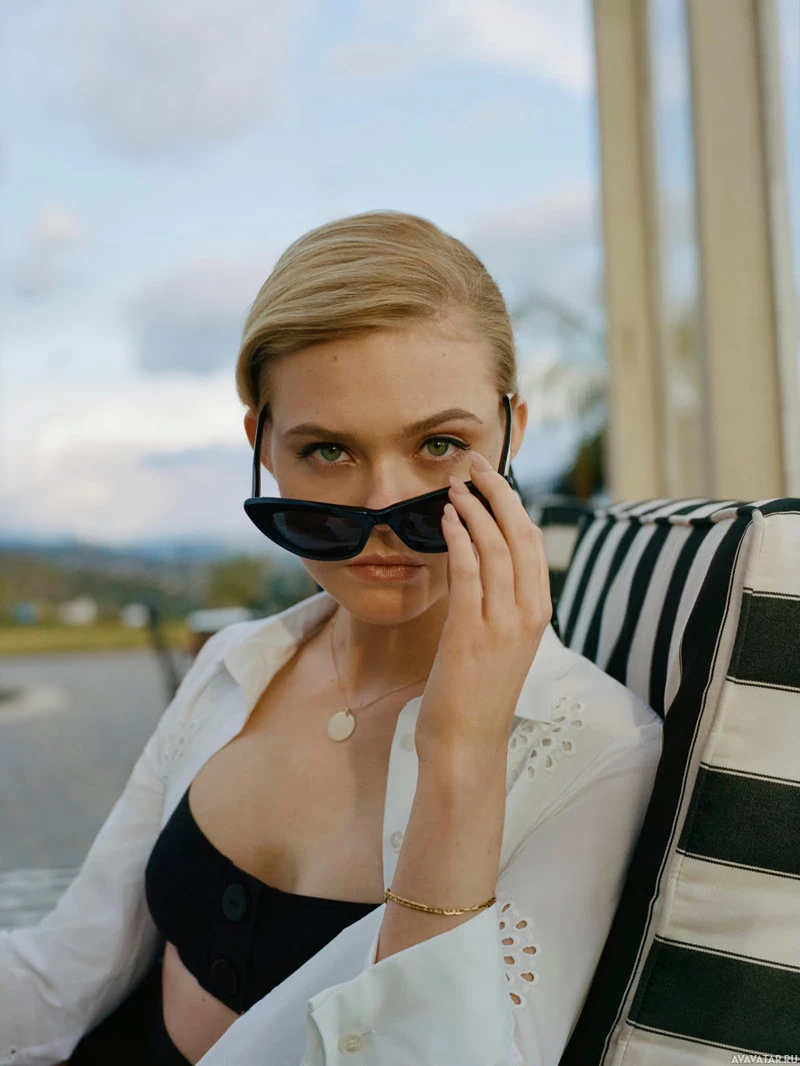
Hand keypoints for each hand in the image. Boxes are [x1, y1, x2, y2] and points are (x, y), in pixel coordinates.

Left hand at [413, 451, 551, 768]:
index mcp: (538, 612)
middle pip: (521, 535)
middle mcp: (529, 613)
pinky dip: (460, 538)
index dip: (512, 505)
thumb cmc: (476, 693)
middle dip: (498, 493)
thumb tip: (482, 564)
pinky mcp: (473, 632)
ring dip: (475, 508)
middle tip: (475, 464)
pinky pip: (470, 572)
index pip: (532, 543)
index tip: (491, 479)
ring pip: (497, 547)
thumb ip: (499, 604)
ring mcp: (504, 623)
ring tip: (456, 484)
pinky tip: (446, 518)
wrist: (468, 743)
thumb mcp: (500, 642)